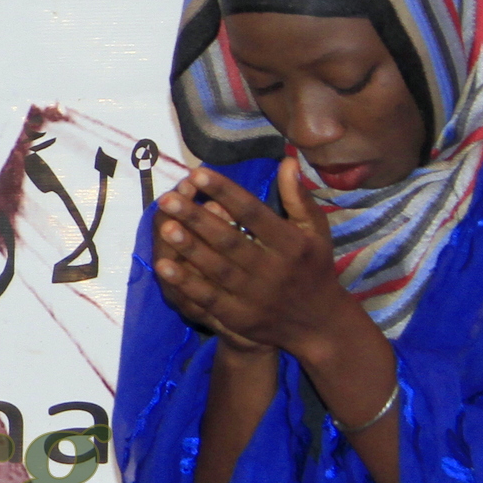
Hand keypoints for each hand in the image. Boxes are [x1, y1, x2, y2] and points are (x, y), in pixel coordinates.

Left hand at [152, 160, 364, 361]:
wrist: (318, 323)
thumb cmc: (313, 267)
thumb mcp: (316, 231)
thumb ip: (298, 197)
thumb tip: (288, 159)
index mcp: (291, 243)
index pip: (253, 213)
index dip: (225, 193)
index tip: (197, 174)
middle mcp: (273, 269)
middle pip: (230, 240)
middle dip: (197, 218)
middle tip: (168, 197)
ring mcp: (256, 296)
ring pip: (217, 269)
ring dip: (189, 248)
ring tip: (164, 225)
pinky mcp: (240, 318)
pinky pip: (209, 298)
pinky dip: (186, 283)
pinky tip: (164, 265)